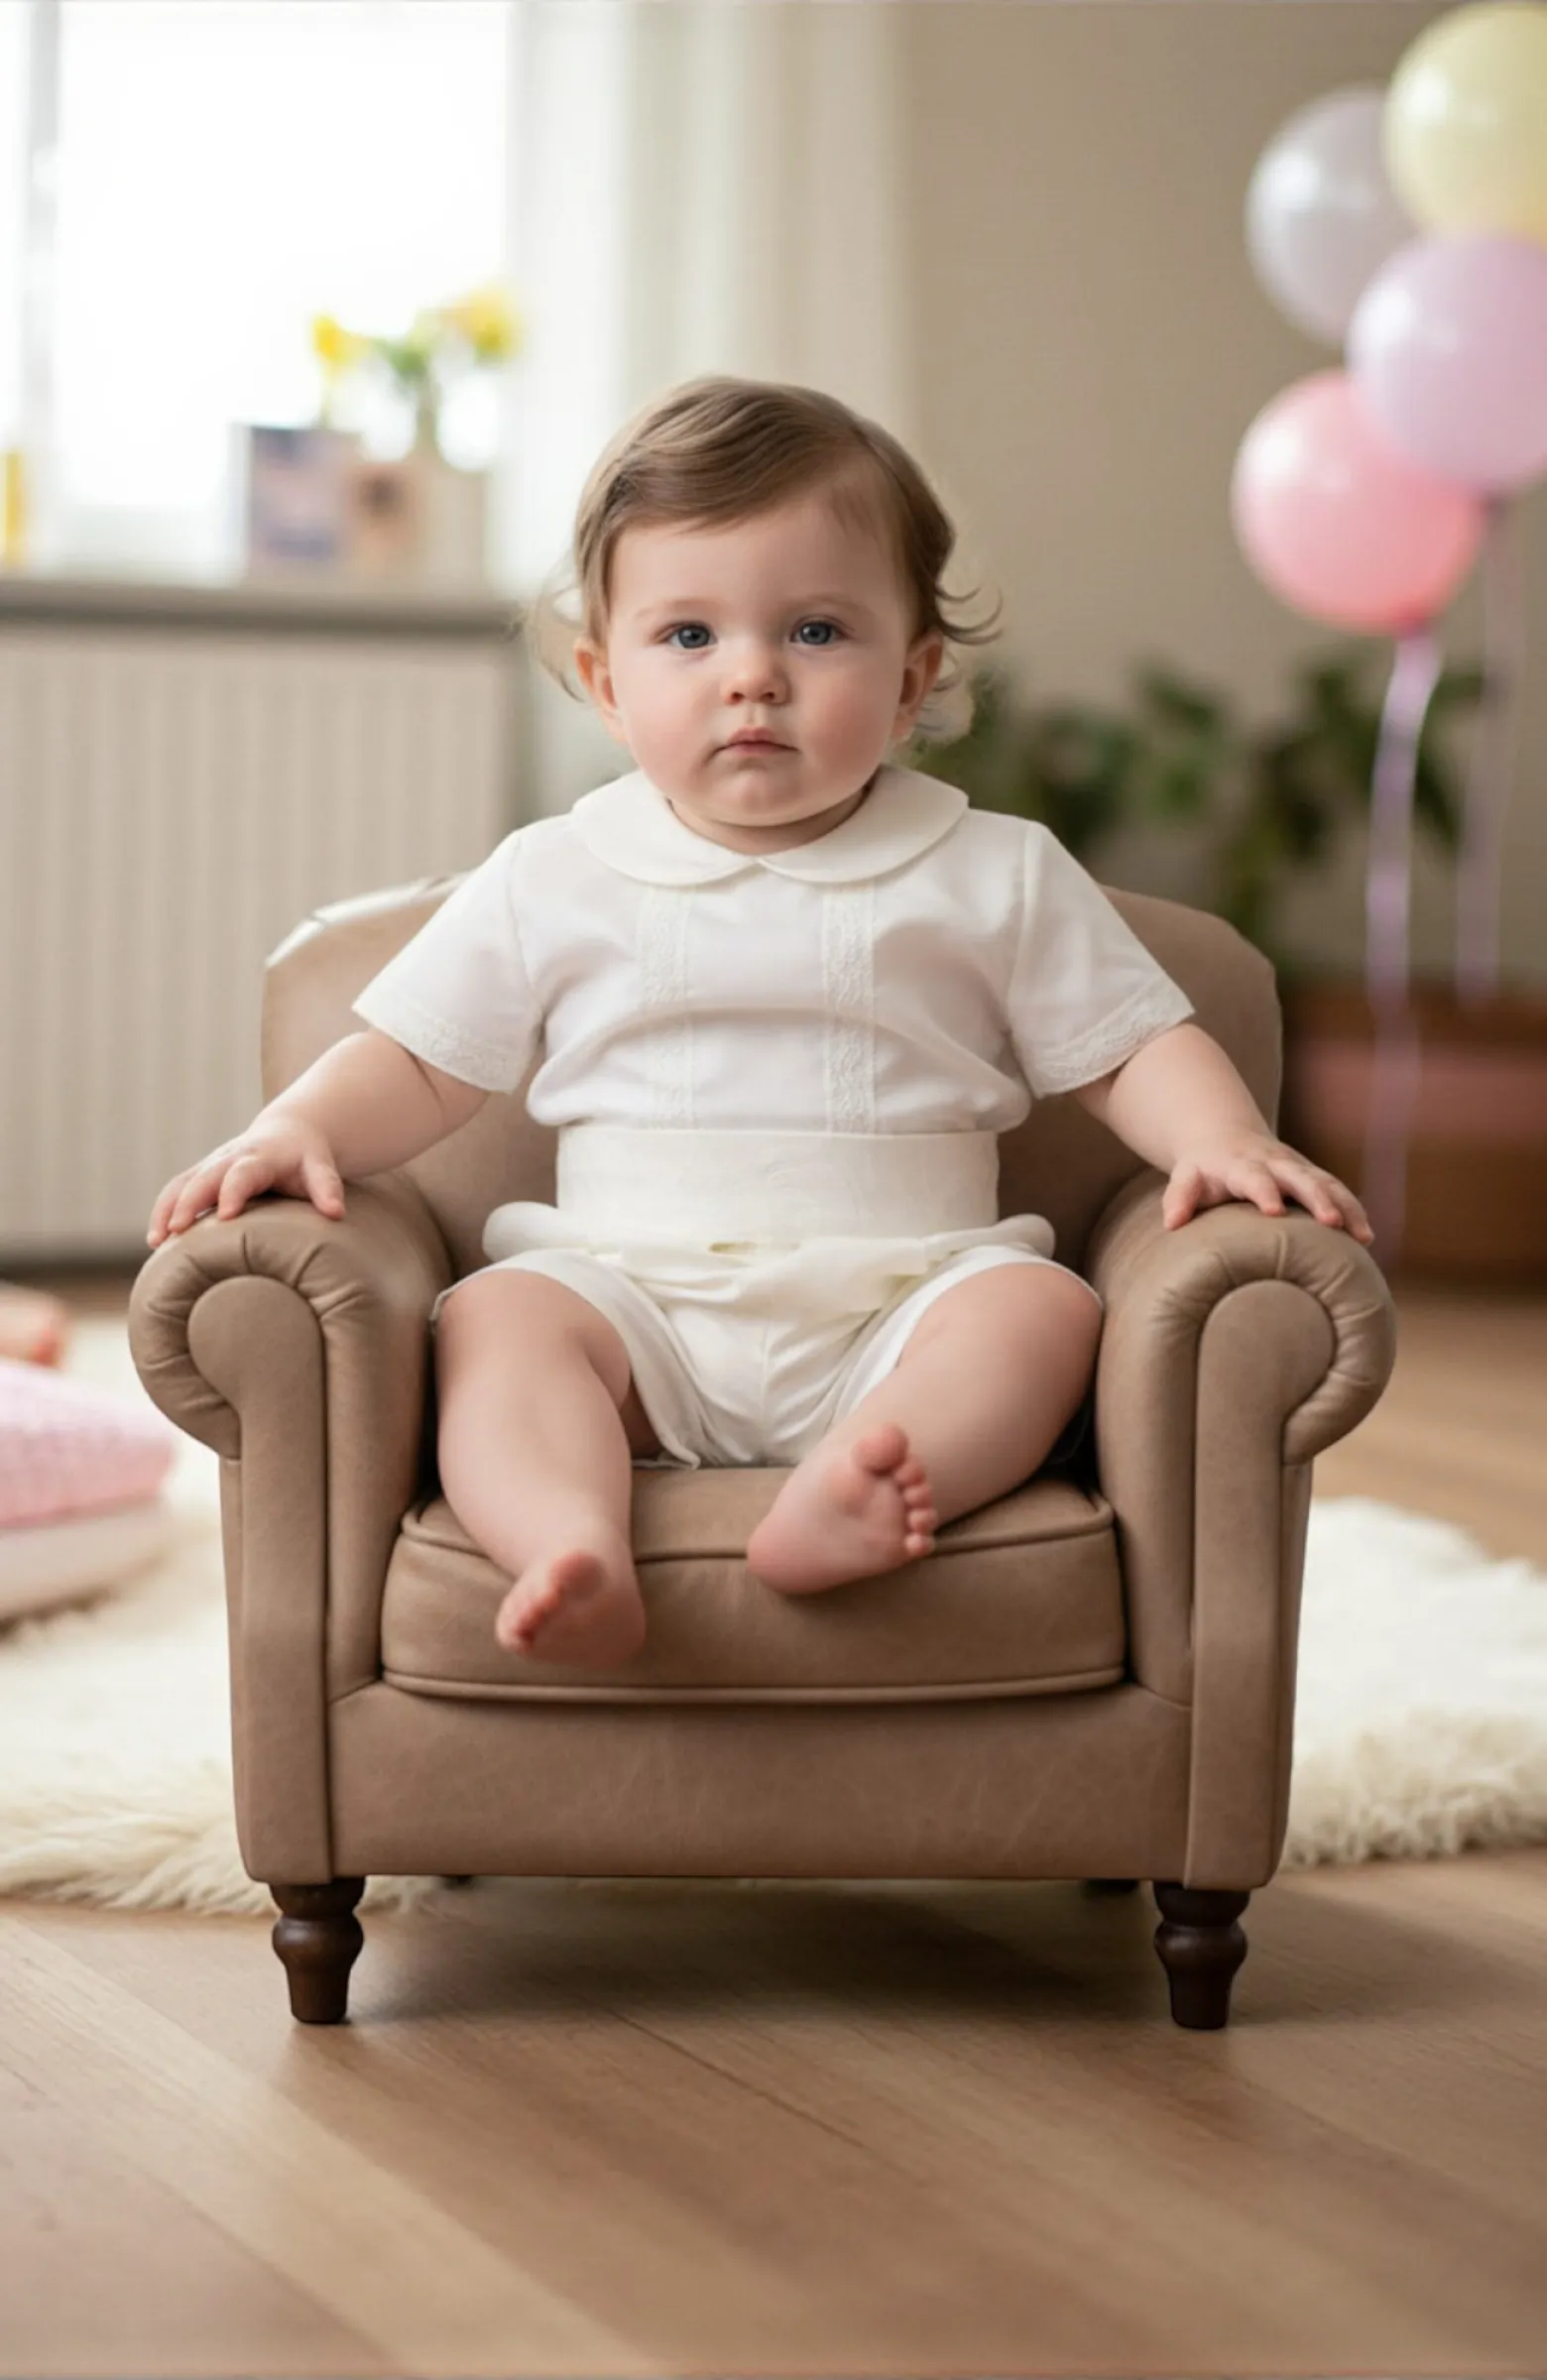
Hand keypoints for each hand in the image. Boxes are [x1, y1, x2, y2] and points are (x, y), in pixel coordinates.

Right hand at [146, 1114, 345, 1247]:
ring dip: (166, 1210)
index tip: (224, 1216)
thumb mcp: (321, 1167)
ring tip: (156, 1241)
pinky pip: (175, 1189)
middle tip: (176, 1232)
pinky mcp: (200, 1174)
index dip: (232, 1192)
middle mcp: (229, 1158)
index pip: (242, 1174)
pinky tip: (156, 1240)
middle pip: (203, 1178)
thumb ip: (327, 1187)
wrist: (289, 1132)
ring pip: (181, 1183)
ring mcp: (211, 1165)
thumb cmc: (306, 1158)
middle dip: (188, 1203)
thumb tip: (336, 1213)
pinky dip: (162, 1211)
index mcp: (259, 1157)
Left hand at [1163, 1130, 1373, 1243]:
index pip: (1253, 1177)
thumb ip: (1179, 1197)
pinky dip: (1353, 1209)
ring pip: (1328, 1183)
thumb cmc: (1203, 1169)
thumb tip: (1173, 1223)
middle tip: (1333, 1222)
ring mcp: (1298, 1168)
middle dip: (1318, 1198)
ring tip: (1364, 1236)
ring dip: (1346, 1206)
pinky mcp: (1312, 1175)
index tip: (1274, 1211)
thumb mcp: (1185, 1177)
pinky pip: (1338, 1190)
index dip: (1264, 1191)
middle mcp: (1276, 1163)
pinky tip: (1366, 1236)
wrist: (1225, 1138)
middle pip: (1301, 1178)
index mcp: (1242, 1165)